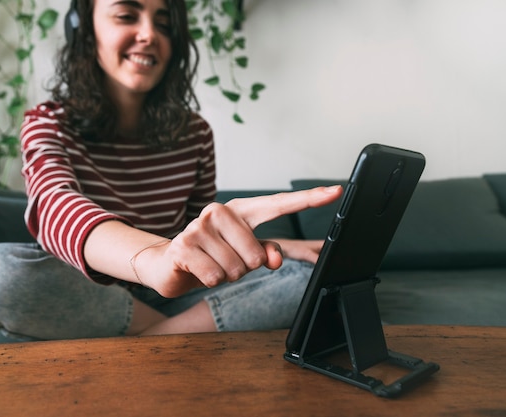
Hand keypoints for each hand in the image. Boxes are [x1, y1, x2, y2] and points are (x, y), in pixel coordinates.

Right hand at [139, 186, 341, 296]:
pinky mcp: (184, 245)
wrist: (170, 263)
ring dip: (226, 276)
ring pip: (236, 269)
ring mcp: (199, 226)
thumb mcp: (243, 255)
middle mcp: (220, 212)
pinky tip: (198, 270)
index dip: (308, 200)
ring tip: (212, 264)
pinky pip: (215, 276)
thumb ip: (265, 253)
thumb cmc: (213, 255)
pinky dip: (210, 281)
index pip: (278, 204)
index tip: (335, 192)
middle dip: (244, 268)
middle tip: (226, 261)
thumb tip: (274, 259)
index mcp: (240, 210)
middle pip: (256, 255)